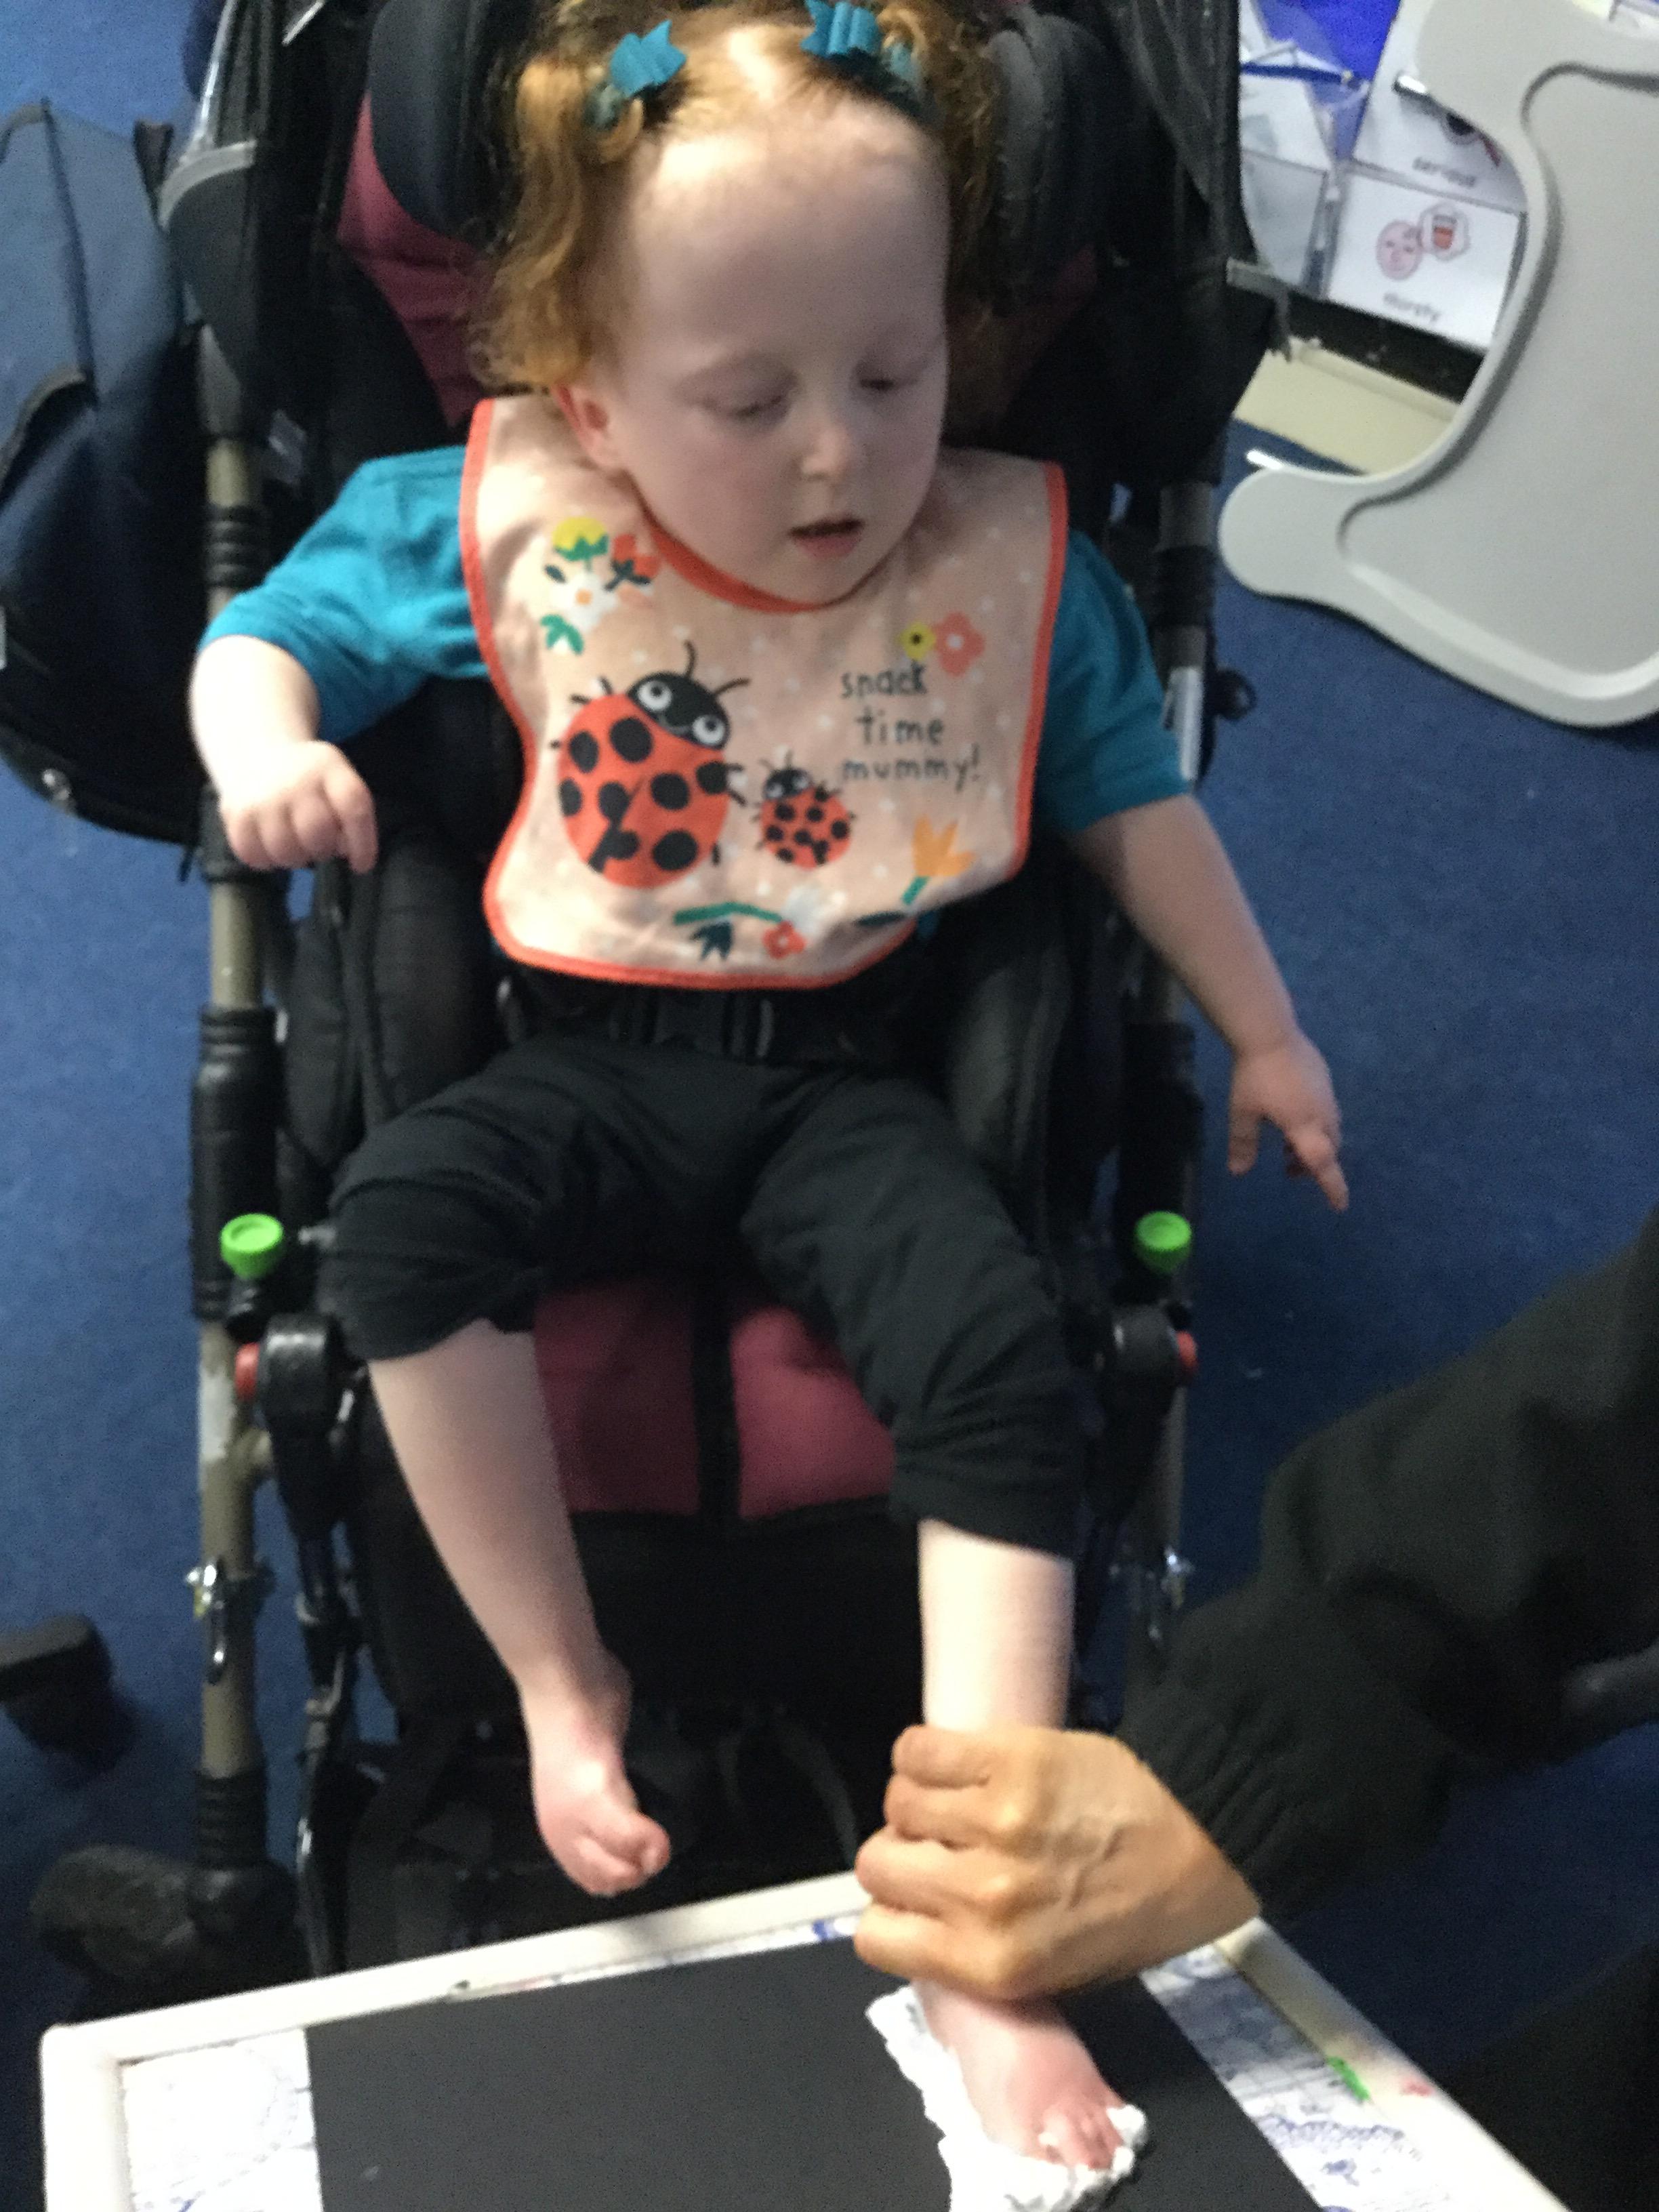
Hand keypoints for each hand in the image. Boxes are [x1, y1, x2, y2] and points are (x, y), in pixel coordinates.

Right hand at [216, 739, 377, 872]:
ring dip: (294, 859)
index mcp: (328, 768)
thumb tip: (347, 852)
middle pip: (317, 834)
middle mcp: (294, 779)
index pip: (353, 806)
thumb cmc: (308, 779)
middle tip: (317, 845)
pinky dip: (265, 861)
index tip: (361, 864)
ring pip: (285, 851)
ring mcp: (262, 795)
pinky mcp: (234, 812)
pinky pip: (253, 856)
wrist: (258, 754)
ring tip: (294, 845)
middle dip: (322, 850)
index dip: (363, 843)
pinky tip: (270, 846)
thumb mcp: (336, 781)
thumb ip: (350, 813)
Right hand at [853, 1726, 1259, 2000]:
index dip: (890, 1912)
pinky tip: (958, 1764)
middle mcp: (982, 1896)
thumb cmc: (1133, 1912)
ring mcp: (992, 1821)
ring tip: (961, 1802)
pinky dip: (925, 1755)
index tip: (915, 1897)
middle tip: (940, 1846)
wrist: (1201, 1840)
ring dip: (921, 1801)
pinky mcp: (1007, 1758)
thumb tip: (913, 1921)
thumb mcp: (1052, 1972)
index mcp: (992, 1963)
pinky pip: (918, 1749)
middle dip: (901, 1855)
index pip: (875, 1938)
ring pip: (899, 1802)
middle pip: (877, 1864)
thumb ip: (975, 1954)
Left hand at [1229, 1032, 1346, 1209]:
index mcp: (1305, 1127)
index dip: (1333, 1187)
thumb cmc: (1255, 1076)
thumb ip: (1243, 1143)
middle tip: (1289, 1170)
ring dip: (1313, 1144)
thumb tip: (1239, 1172)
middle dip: (1314, 1165)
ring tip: (1286, 1147)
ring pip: (1329, 1130)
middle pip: (1328, 1149)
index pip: (1324, 1165)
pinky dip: (1314, 1124)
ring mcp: (1327, 1094)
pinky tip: (1291, 1113)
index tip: (1340, 1206)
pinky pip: (1326, 1110)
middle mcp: (1323, 1114)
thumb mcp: (1243, 1113)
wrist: (1270, 1032)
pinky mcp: (1324, 1078)